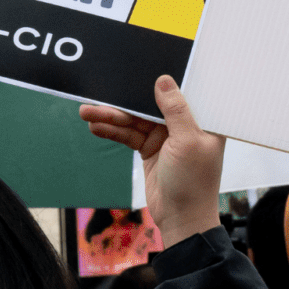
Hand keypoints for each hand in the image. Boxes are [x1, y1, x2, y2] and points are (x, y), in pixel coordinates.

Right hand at [79, 76, 223, 249]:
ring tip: (86, 112)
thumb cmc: (194, 183)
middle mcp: (184, 126)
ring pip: (134, 120)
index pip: (178, 93)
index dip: (158, 81)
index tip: (136, 68)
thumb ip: (175, 110)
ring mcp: (165, 138)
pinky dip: (112, 131)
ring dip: (111, 117)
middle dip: (124, 101)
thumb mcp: (186, 142)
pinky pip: (128, 135)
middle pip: (149, 105)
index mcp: (202, 121)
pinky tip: (95, 127)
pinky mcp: (150, 150)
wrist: (182, 220)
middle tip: (99, 94)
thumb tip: (164, 80)